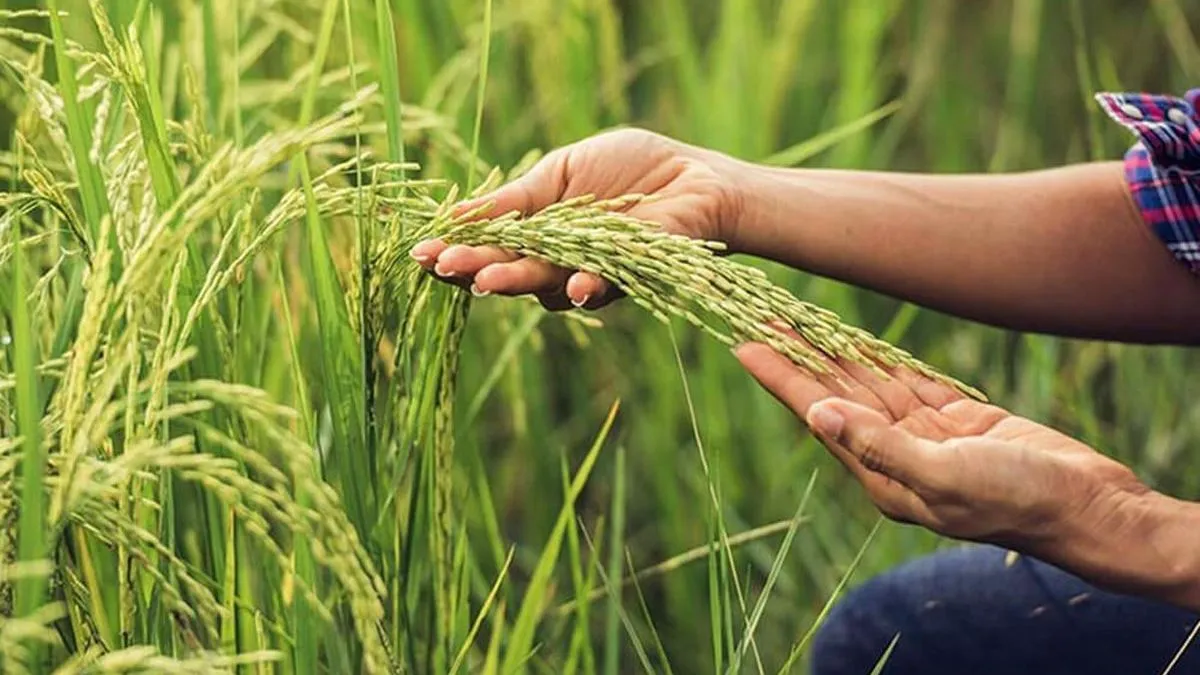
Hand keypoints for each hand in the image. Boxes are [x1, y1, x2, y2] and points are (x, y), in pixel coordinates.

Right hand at [410, 128, 747, 309]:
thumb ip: (517, 199)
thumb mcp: (562, 172)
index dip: (455, 251)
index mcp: (536, 232)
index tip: (421, 253)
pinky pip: (600, 286)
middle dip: (474, 270)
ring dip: (517, 281)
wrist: (694, 177)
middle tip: (446, 268)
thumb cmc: (629, 168)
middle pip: (508, 271)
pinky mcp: (628, 277)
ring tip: (488, 279)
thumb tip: (457, 215)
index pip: (487, 246)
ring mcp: (589, 273)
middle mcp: (557, 261)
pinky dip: (585, 285)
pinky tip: (573, 285)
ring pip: (546, 285)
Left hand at [732, 341, 1149, 551]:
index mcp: (882, 476)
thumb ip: (879, 446)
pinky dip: (881, 359)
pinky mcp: (957, 422)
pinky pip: (908, 382)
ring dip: (834, 352)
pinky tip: (854, 340)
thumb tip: (818, 416)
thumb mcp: (944, 476)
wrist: (1087, 506)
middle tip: (761, 316)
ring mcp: (926, 438)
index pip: (817, 415)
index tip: (744, 344)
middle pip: (834, 395)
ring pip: (869, 385)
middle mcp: (895, 456)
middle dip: (798, 357)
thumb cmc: (1017, 499)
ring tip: (796, 319)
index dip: (781, 378)